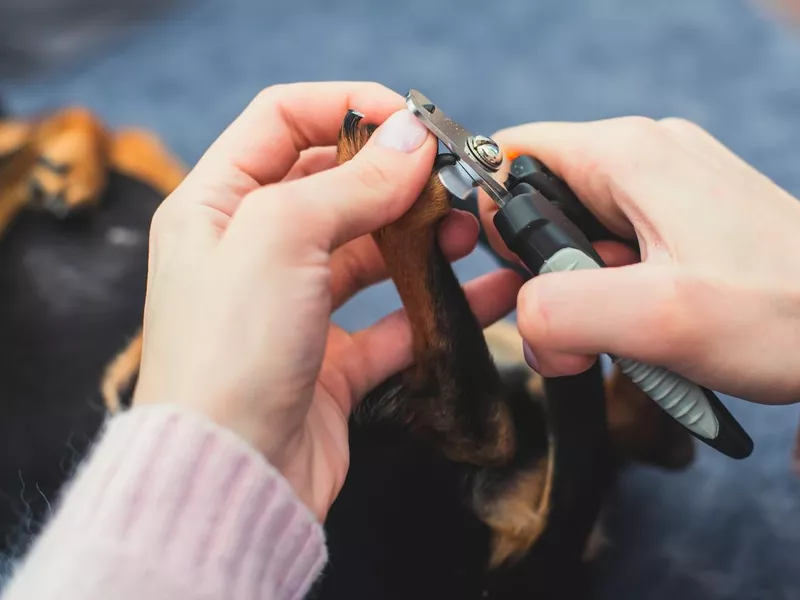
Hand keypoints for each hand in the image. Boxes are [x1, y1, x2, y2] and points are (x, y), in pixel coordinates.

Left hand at [132, 82, 519, 519]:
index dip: (346, 105)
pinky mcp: (329, 358)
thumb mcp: (281, 238)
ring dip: (420, 235)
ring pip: (368, 249)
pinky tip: (485, 292)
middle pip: (332, 183)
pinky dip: (436, 303)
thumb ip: (350, 182)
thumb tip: (410, 137)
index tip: (410, 121)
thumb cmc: (228, 355)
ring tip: (468, 230)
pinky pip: (392, 318)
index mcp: (215, 204)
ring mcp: (292, 305)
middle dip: (395, 175)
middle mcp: (250, 250)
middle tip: (451, 179)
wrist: (231, 478)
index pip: (282, 120)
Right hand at [478, 116, 799, 404]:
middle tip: (585, 324)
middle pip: (539, 204)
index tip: (516, 278)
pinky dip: (613, 297)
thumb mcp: (658, 318)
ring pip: (576, 237)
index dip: (491, 217)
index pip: (510, 156)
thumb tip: (522, 317)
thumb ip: (561, 309)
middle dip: (543, 274)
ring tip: (628, 330)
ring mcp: (665, 189)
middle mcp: (642, 158)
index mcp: (626, 154)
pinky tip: (647, 327)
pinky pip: (614, 253)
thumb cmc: (784, 314)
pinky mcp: (682, 222)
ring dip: (581, 295)